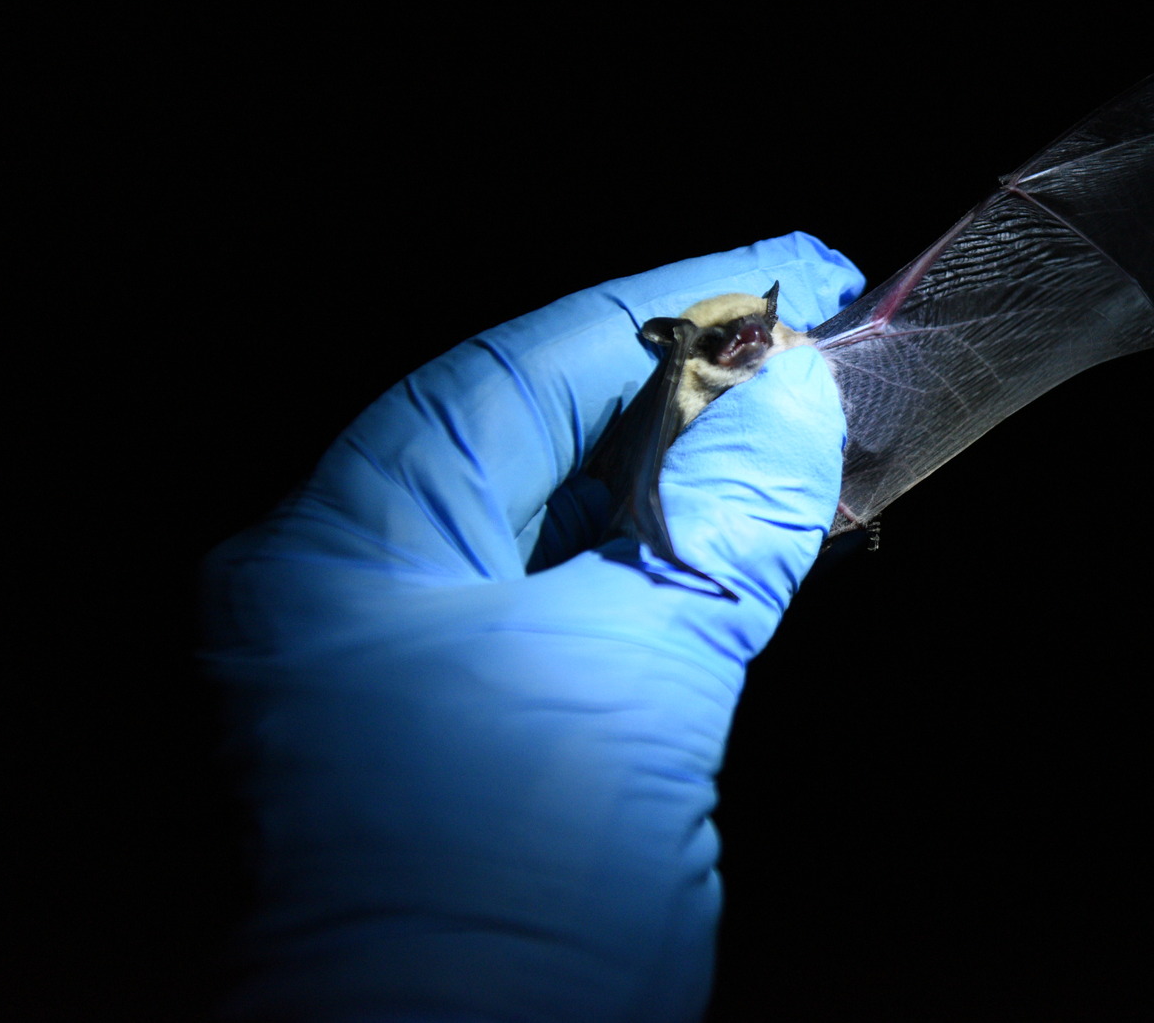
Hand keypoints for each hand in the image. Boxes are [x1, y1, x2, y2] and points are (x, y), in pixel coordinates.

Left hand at [201, 231, 862, 1021]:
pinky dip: (661, 538)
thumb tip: (803, 391)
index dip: (673, 306)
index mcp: (342, 548)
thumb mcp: (637, 679)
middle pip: (530, 423)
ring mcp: (397, 651)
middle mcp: (346, 582)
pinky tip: (741, 504)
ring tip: (796, 396)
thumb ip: (724, 522)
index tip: (796, 264)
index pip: (520, 370)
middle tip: (811, 318)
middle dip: (679, 373)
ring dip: (679, 454)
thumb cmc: (510, 889)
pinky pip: (571, 581)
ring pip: (556, 501)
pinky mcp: (465, 710)